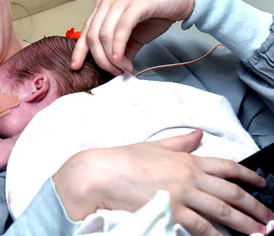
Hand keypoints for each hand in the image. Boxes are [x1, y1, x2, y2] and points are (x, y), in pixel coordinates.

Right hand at [53, 130, 272, 234]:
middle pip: (231, 193)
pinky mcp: (173, 212)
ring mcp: (183, 195)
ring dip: (245, 226)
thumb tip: (197, 134)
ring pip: (223, 213)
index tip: (261, 185)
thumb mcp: (153, 146)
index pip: (227, 167)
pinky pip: (203, 228)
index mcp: (186, 159)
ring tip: (259, 234)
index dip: (248, 177)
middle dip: (255, 208)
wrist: (102, 173)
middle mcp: (190, 176)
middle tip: (269, 219)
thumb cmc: (123, 159)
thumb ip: (179, 143)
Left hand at [71, 0, 200, 74]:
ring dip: (111, 57)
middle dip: (100, 59)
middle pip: (93, 36)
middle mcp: (108, 0)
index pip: (85, 31)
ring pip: (104, 34)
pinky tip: (120, 60)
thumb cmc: (156, 14)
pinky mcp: (136, 3)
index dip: (79, 51)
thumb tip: (113, 69)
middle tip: (113, 72)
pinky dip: (118, 46)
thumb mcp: (134, 37)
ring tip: (122, 68)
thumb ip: (121, 50)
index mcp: (103, 6)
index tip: (76, 68)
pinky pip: (121, 28)